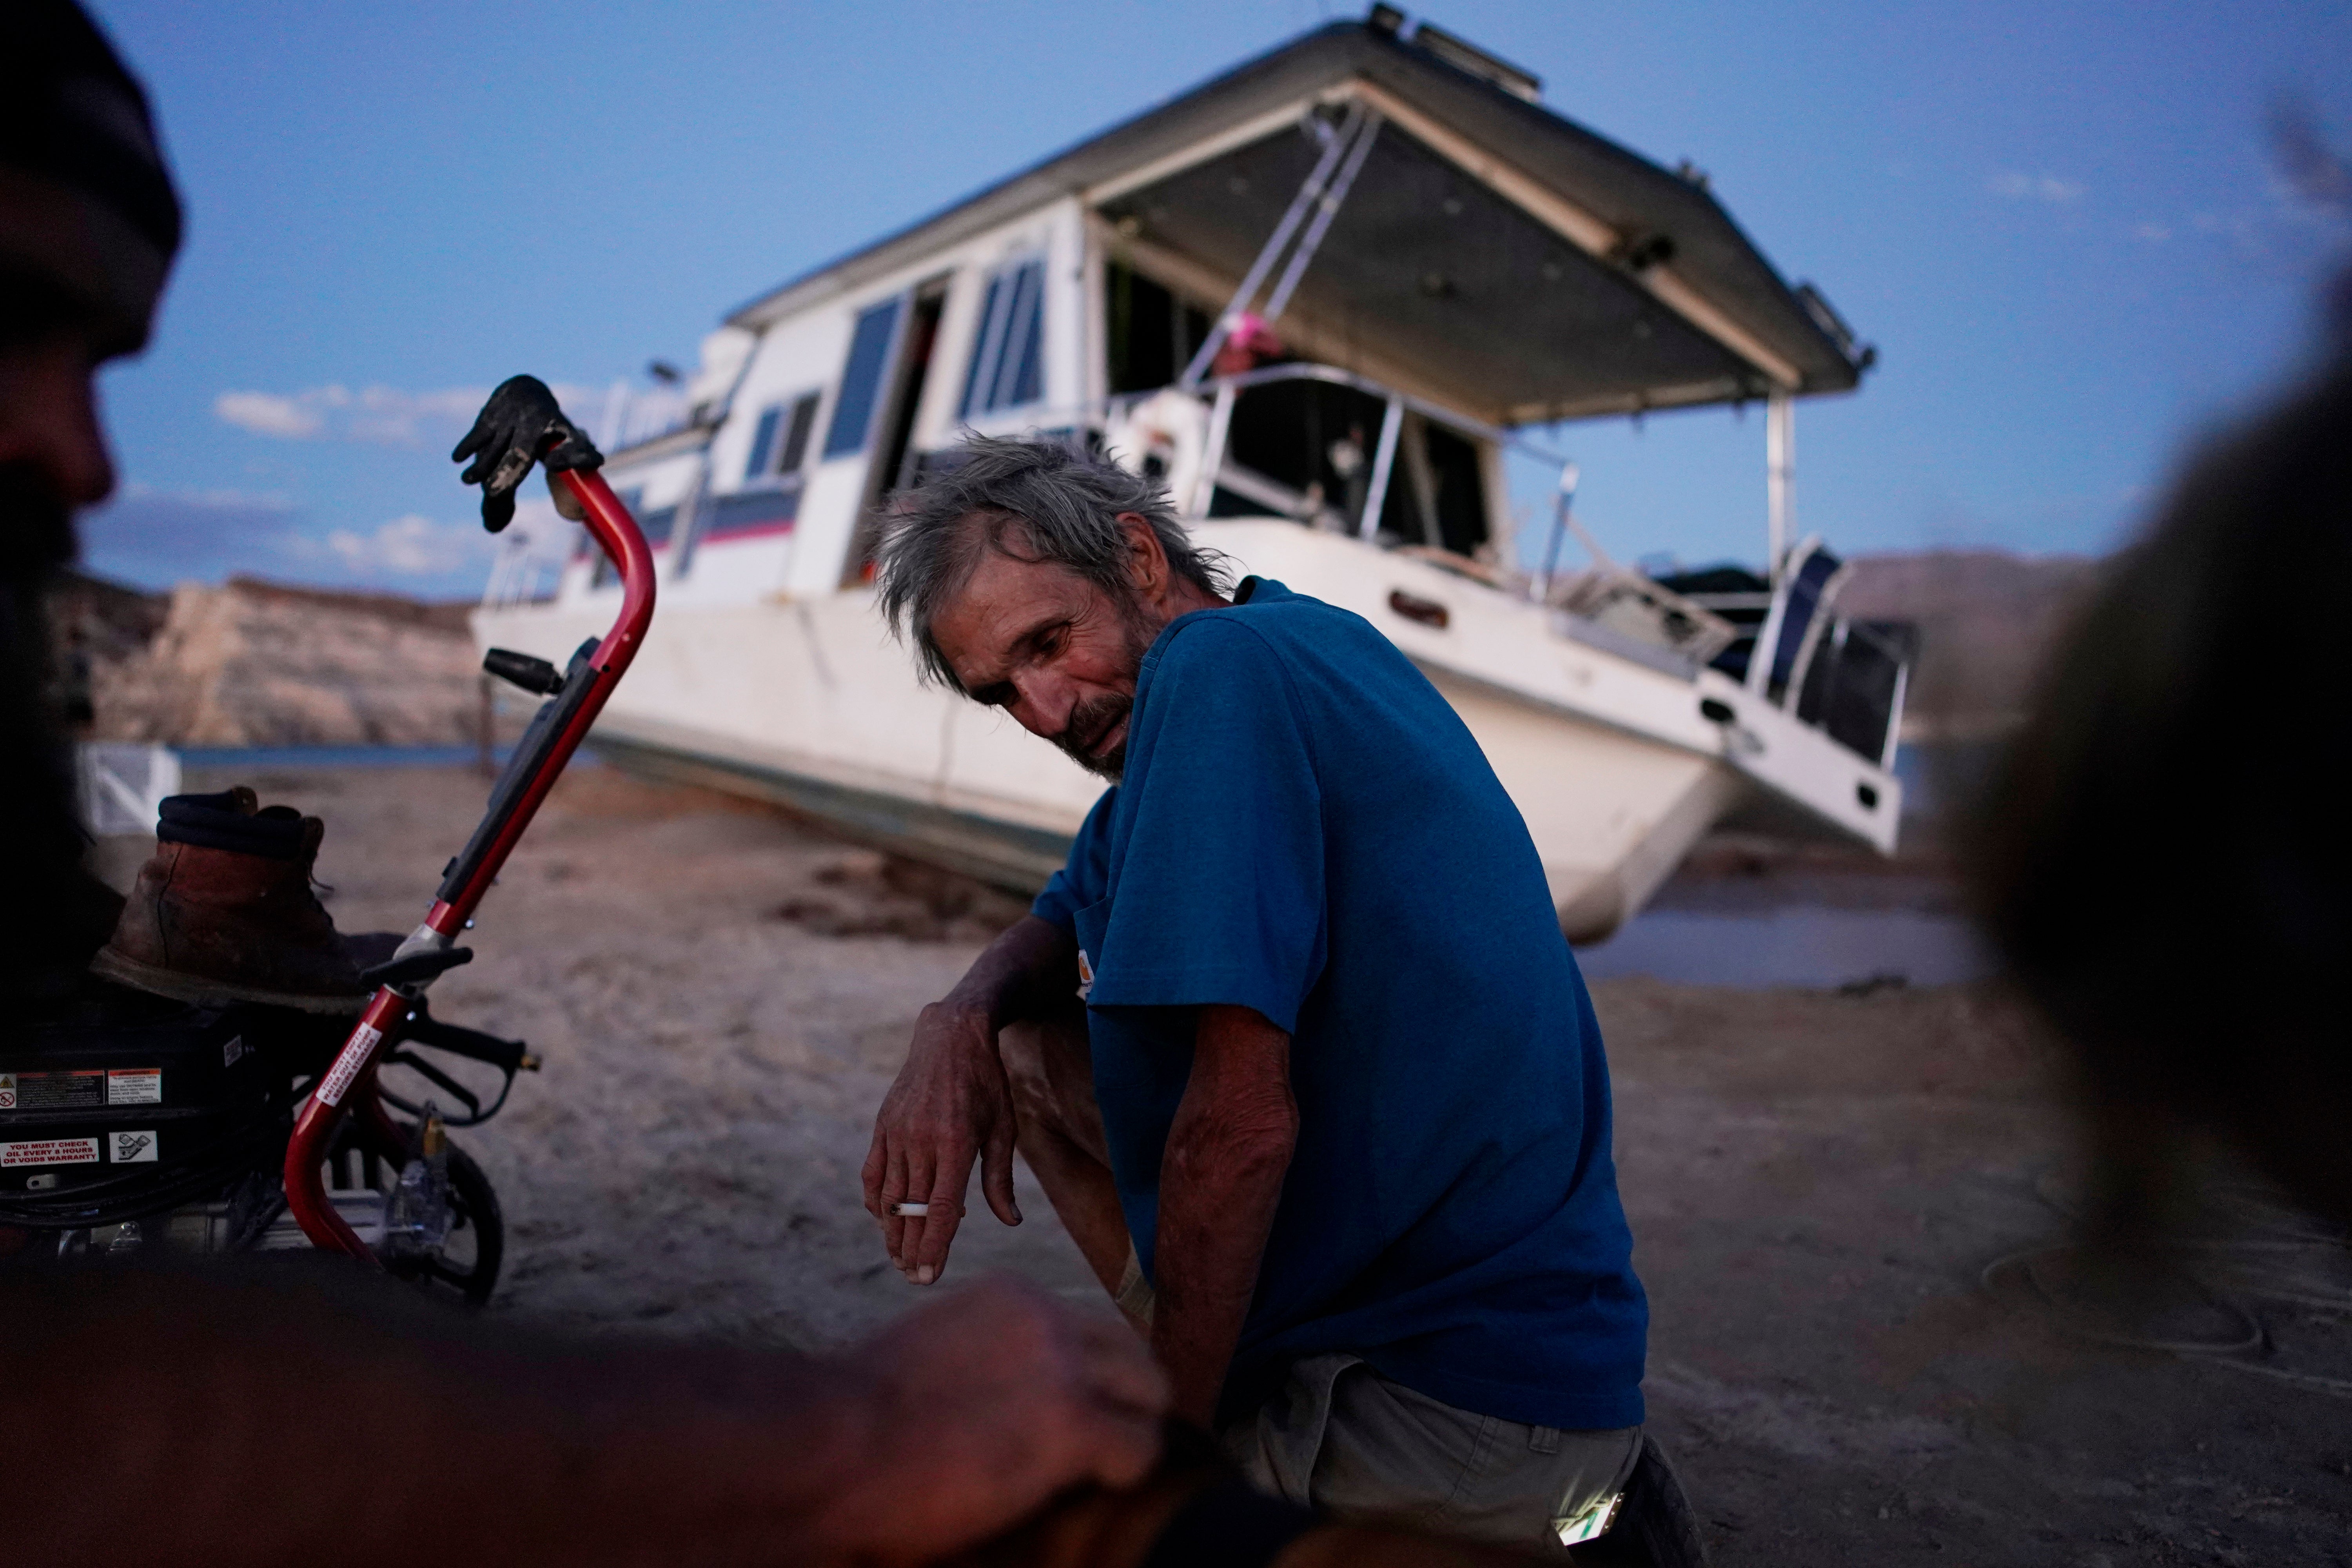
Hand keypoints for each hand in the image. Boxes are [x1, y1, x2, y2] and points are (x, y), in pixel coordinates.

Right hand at [451, 374, 602, 531]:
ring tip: (468, 481)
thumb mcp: (545, 463)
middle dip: (510, 471)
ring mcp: (515, 419)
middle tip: (493, 493)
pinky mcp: (492, 415)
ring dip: (484, 464)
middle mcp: (540, 425)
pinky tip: (458, 458)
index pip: (576, 448)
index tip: (554, 465)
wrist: (527, 391)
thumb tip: (494, 527)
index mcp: (566, 437)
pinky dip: (470, 445)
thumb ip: (529, 494)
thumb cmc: (542, 438)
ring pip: (499, 445)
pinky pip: (481, 432)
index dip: (572, 457)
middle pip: (524, 451)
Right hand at [816, 1278, 1168, 1562]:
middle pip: (1129, 1352)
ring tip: (1100, 1475)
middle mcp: (1044, 1317)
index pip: (1083, 1328)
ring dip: (1131, 1433)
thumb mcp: (924, 1359)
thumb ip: (972, 1361)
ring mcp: (1062, 1367)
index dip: (1088, 1377)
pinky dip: (1123, 1475)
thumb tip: (986, 1404)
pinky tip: (1085, 1492)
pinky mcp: (1071, 1423)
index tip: (1070, 1416)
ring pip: (1149, 1392)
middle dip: (1125, 1399)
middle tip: (1105, 1448)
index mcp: (1006, 1299)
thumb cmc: (851, 1421)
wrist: (828, 1442)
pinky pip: (1140, 1447)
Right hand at [863, 998, 1022, 1284]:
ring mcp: (897, 1134)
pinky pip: (872, 1173)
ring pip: (888, 1197)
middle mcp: (921, 1141)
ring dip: (891, 1232)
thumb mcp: (1003, 1127)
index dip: (933, 1246)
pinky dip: (875, 1201)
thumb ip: (1000, 1177)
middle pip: (910, 1210)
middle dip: (910, 1249)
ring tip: (899, 1258)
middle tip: (914, 1277)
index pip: (939, 1209)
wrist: (950, 1035)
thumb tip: (1010, 1222)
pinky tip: (883, 1219)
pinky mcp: (883, 1126)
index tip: (928, 1276)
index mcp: (955, 1143)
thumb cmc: (986, 1083)